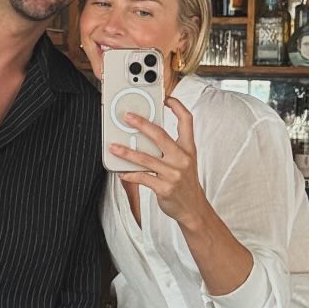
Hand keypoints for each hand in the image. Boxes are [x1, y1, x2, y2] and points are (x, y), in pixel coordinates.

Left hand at [110, 96, 206, 227]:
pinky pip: (142, 178)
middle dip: (141, 123)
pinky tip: (121, 172)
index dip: (177, 106)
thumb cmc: (186, 183)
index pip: (187, 120)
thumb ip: (172, 147)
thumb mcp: (186, 161)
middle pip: (160, 135)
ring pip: (145, 158)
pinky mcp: (164, 188)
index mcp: (189, 148)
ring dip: (126, 152)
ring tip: (114, 147)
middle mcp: (182, 158)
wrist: (194, 209)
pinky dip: (129, 174)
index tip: (166, 98)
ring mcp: (173, 174)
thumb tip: (147, 135)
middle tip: (127, 117)